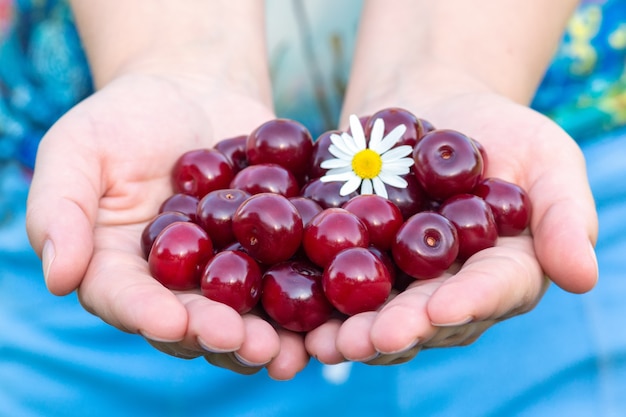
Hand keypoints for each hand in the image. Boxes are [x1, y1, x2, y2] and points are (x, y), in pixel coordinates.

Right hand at [25, 72, 308, 378]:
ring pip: (246, 313)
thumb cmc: (124, 118)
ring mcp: (228, 270)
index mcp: (122, 268)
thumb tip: (59, 277)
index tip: (171, 320)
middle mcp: (177, 282)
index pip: (129, 300)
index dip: (148, 314)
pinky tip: (328, 309)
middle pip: (195, 320)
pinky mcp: (271, 251)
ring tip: (290, 348)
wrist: (192, 91)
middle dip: (221, 335)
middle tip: (248, 345)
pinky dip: (307, 295)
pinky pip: (289, 276)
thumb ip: (61, 209)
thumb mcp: (78, 149)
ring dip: (269, 335)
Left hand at [306, 90, 597, 363]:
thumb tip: (583, 278)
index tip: (440, 309)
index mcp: (503, 271)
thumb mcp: (545, 156)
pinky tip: (296, 314)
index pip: (490, 292)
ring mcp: (403, 280)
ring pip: (380, 313)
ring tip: (325, 341)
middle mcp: (451, 288)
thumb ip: (565, 215)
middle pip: (427, 316)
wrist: (429, 102)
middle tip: (366, 340)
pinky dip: (321, 302)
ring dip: (352, 331)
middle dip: (398, 330)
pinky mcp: (361, 261)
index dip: (467, 303)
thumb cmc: (498, 128)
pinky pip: (340, 285)